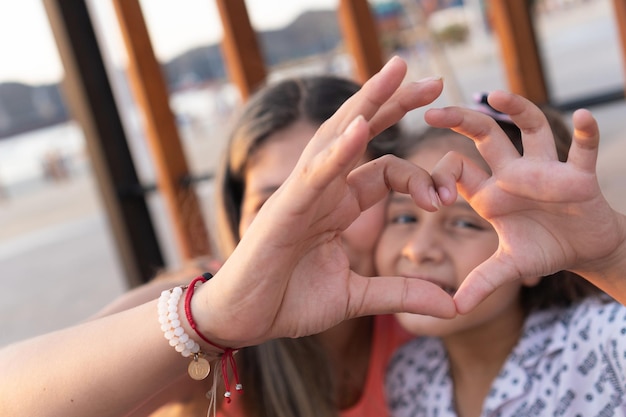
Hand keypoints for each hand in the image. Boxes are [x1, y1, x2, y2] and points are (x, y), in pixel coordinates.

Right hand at [194, 57, 455, 346]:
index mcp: (339, 205)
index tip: (444, 200)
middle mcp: (323, 190)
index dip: (420, 179)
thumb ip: (401, 293)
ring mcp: (302, 194)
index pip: (386, 170)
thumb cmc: (289, 301)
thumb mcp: (356, 296)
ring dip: (367, 103)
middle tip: (435, 81)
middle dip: (395, 104)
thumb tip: (453, 306)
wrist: (242, 320)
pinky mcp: (284, 210)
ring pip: (335, 137)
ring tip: (396, 71)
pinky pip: (314, 174)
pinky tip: (361, 127)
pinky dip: (337, 151)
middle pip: (360, 134)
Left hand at [426, 90, 625, 312]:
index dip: (440, 178)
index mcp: (489, 192)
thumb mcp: (509, 267)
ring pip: (530, 130)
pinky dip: (586, 134)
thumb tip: (453, 310)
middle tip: (430, 111)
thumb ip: (482, 282)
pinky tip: (582, 116)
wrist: (585, 249)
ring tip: (497, 95)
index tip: (434, 201)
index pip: (455, 169)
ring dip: (517, 111)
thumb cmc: (544, 250)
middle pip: (484, 136)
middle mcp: (512, 173)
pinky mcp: (578, 176)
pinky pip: (583, 150)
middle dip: (459, 120)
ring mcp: (545, 170)